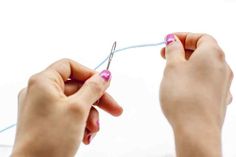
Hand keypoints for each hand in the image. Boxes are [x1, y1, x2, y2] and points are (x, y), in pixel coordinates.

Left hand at [12, 59, 122, 156]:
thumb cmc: (50, 139)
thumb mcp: (78, 109)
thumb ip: (93, 88)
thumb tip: (105, 75)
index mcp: (43, 82)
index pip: (69, 66)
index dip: (89, 73)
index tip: (105, 84)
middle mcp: (40, 93)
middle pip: (76, 87)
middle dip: (97, 101)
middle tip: (115, 110)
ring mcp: (43, 108)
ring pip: (75, 104)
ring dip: (90, 117)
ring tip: (93, 131)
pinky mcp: (47, 122)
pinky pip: (69, 116)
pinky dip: (81, 124)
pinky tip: (86, 137)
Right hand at [159, 33, 232, 156]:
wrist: (196, 129)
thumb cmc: (184, 96)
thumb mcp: (172, 67)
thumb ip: (173, 51)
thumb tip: (173, 41)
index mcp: (213, 54)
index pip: (200, 37)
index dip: (183, 36)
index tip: (168, 40)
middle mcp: (223, 67)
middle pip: (204, 51)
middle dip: (183, 50)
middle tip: (165, 54)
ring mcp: (223, 84)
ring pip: (205, 67)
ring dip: (189, 65)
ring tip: (172, 71)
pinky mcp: (219, 98)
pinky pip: (207, 82)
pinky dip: (196, 78)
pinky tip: (185, 86)